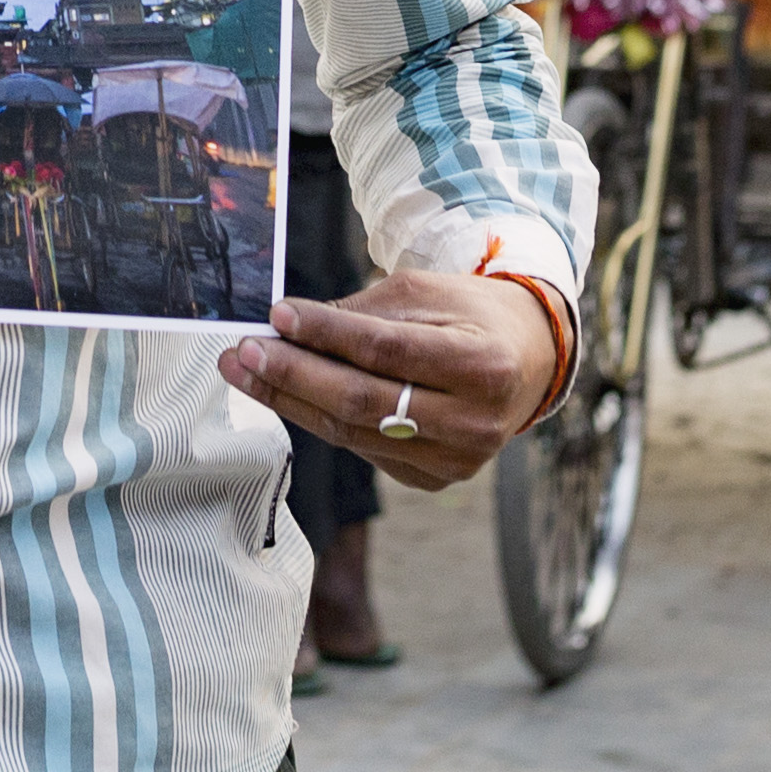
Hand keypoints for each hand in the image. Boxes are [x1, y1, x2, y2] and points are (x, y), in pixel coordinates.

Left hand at [217, 271, 564, 493]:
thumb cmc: (471, 315)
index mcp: (482, 364)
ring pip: (353, 431)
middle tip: (242, 352)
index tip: (276, 314)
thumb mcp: (426, 293)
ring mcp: (457, 459)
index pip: (386, 350)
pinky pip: (364, 447)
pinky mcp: (436, 478)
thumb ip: (362, 312)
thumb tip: (287, 325)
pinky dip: (321, 420)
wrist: (528, 360)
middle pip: (362, 400)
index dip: (326, 333)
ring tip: (245, 372)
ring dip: (290, 400)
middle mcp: (474, 421)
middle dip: (292, 375)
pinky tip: (288, 395)